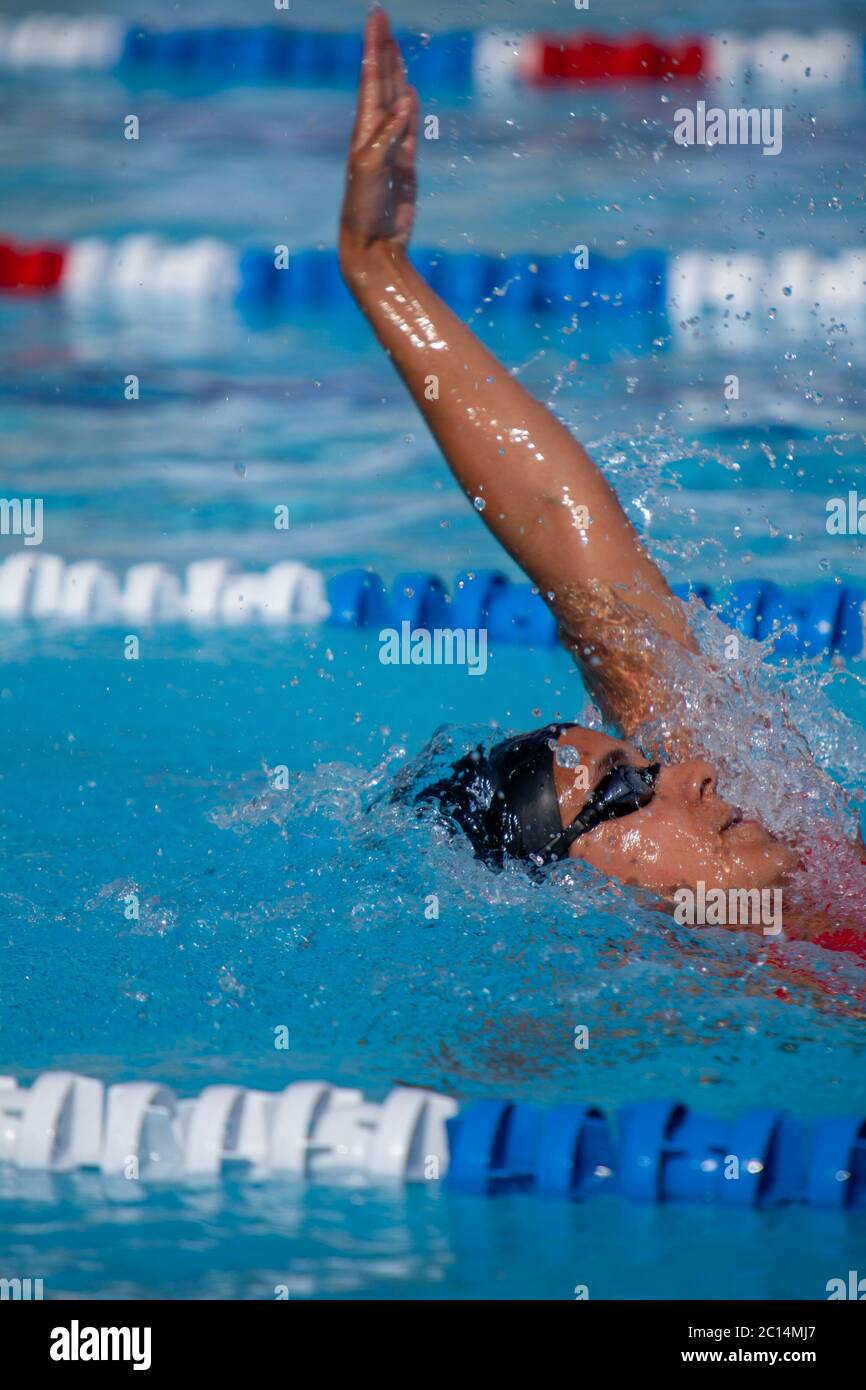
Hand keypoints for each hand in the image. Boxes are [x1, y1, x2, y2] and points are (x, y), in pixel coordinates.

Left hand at [339, 9, 417, 267]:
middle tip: (382, 19)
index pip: (371, 78)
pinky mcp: (404, 166)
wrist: (372, 245)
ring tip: (395, 49)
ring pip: (395, 102)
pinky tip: (409, 94)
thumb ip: (388, 134)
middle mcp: (375, 134)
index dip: (375, 46)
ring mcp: (391, 149)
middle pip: (382, 82)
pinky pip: (408, 129)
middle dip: (383, 51)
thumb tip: (404, 101)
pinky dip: (410, 110)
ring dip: (396, 75)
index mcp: (364, 129)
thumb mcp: (372, 168)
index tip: (377, 16)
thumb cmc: (364, 208)